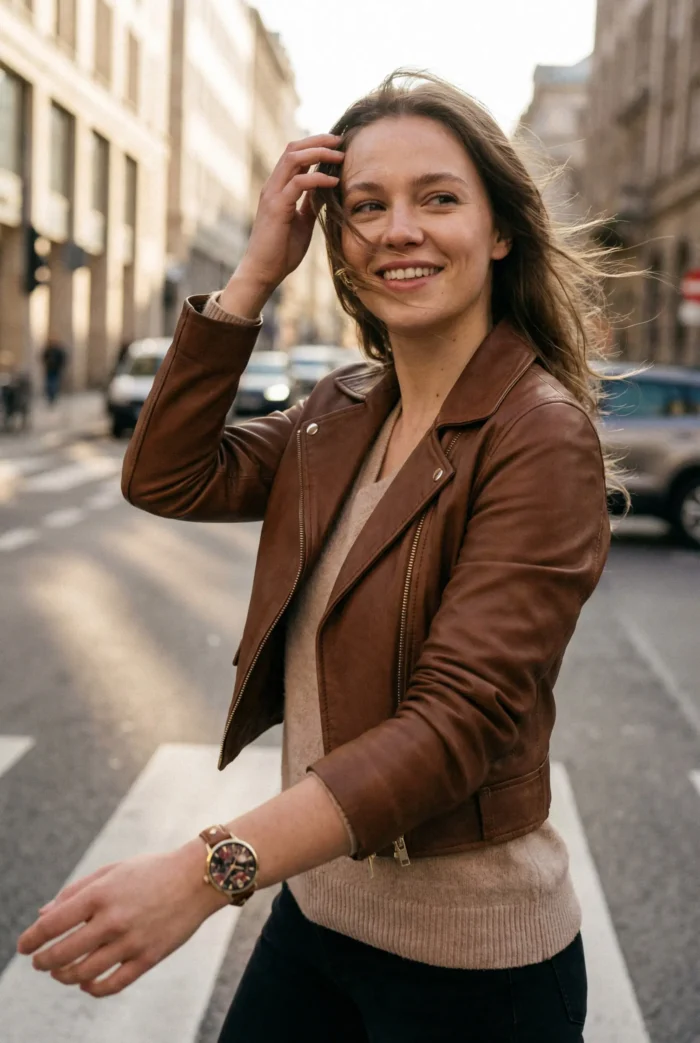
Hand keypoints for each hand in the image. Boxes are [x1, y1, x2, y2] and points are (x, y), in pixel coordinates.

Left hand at [16, 840, 225, 997]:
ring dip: (65, 976)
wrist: (197, 878)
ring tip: (60, 973)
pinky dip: (93, 988)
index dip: (32, 938)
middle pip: (64, 953)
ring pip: (84, 973)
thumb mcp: (112, 871)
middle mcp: (113, 919)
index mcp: (101, 894)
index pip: (54, 923)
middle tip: (39, 962)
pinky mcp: (149, 957)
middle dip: (44, 962)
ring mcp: (132, 941)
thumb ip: (76, 892)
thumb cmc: (151, 871)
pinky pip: (112, 984)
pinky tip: (87, 983)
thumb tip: (44, 915)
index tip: (24, 946)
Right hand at [228, 134, 344, 306]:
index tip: (337, 146)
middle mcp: (273, 186)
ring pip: (294, 159)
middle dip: (319, 141)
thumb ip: (310, 204)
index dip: (315, 145)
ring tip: (340, 156)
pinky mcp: (277, 207)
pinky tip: (333, 182)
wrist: (264, 272)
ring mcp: (273, 195)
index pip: (295, 155)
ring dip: (319, 153)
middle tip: (341, 141)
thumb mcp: (302, 222)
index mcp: (278, 188)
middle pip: (293, 148)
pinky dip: (318, 178)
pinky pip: (299, 183)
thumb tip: (325, 191)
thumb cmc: (281, 251)